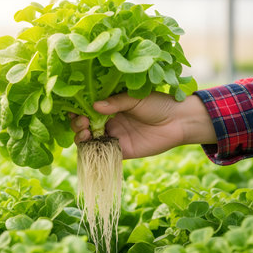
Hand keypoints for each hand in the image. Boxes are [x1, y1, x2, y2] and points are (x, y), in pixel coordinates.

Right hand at [70, 92, 216, 158]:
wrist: (178, 121)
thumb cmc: (158, 104)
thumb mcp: (136, 98)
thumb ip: (116, 102)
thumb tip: (94, 105)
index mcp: (111, 106)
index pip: (88, 108)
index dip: (78, 109)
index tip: (74, 108)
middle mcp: (110, 122)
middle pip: (85, 126)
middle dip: (78, 124)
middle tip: (83, 121)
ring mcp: (115, 137)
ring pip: (90, 141)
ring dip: (82, 137)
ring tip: (85, 132)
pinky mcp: (122, 151)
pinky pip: (103, 153)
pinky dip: (94, 151)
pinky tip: (91, 145)